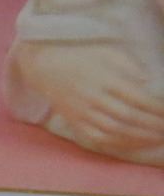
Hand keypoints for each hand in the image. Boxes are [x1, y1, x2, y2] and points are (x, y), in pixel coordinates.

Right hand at [14, 40, 163, 151]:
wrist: (42, 65)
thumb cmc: (80, 56)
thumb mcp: (106, 52)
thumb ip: (130, 65)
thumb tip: (149, 82)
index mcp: (105, 79)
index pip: (138, 99)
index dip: (158, 109)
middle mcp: (93, 97)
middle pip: (129, 117)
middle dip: (154, 126)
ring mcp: (82, 111)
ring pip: (115, 130)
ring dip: (140, 137)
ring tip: (158, 138)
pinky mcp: (74, 121)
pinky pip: (98, 138)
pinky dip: (118, 143)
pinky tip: (134, 143)